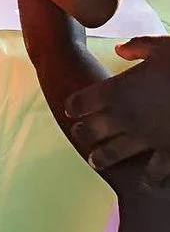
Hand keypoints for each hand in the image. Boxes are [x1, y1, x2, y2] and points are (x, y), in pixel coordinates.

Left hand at [68, 36, 169, 179]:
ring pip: (115, 153)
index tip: (71, 109)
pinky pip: (155, 172)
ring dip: (103, 158)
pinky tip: (146, 183)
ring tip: (95, 162)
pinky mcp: (169, 153)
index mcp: (117, 89)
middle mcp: (126, 116)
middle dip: (83, 132)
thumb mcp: (159, 47)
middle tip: (78, 134)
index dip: (74, 105)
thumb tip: (120, 49)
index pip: (82, 101)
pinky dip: (150, 179)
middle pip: (92, 130)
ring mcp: (147, 138)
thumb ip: (136, 48)